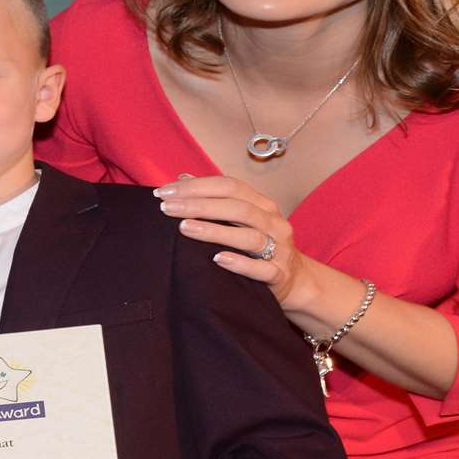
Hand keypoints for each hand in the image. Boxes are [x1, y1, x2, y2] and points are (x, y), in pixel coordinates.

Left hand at [154, 173, 314, 307]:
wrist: (294, 280)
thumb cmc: (258, 246)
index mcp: (262, 205)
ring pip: (249, 237)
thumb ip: (214, 199)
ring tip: (184, 228)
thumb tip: (182, 178)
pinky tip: (217, 259)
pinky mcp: (279, 274)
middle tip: (167, 208)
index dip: (197, 186)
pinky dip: (240, 263)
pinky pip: (262, 269)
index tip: (164, 191)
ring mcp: (279, 249)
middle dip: (199, 206)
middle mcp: (274, 223)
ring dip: (215, 231)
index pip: (230, 187)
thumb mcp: (240, 219)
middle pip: (238, 208)